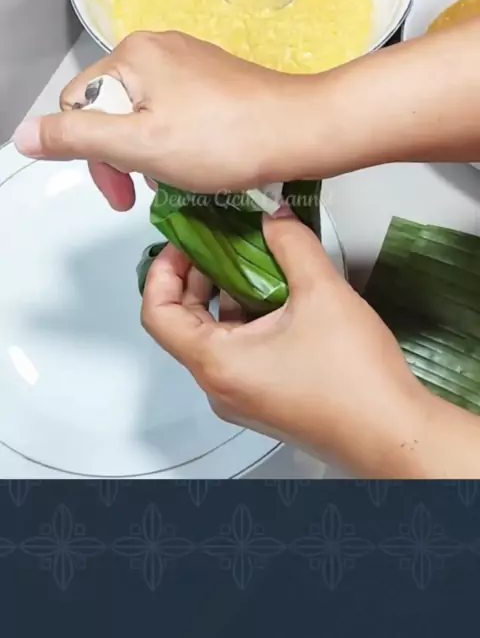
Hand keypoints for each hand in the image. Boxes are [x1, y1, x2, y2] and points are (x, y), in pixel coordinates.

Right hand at [13, 31, 302, 210]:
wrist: (301, 132)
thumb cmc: (225, 141)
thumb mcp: (139, 145)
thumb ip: (77, 138)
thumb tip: (25, 134)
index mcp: (133, 57)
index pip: (79, 107)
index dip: (91, 156)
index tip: (120, 194)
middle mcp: (158, 48)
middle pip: (111, 109)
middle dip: (122, 156)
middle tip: (145, 193)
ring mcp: (188, 61)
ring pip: (143, 114)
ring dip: (149, 152)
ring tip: (177, 178)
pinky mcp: (213, 78)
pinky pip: (174, 111)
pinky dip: (176, 140)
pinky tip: (197, 161)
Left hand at [140, 206, 432, 477]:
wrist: (393, 433)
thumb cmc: (354, 379)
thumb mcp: (321, 293)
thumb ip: (291, 244)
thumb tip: (275, 217)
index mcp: (216, 364)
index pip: (158, 313)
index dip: (164, 270)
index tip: (184, 242)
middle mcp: (220, 386)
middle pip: (184, 323)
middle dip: (197, 276)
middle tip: (217, 240)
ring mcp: (243, 396)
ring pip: (215, 337)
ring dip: (227, 294)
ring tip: (252, 257)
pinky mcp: (267, 399)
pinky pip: (240, 352)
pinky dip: (248, 317)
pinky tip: (278, 291)